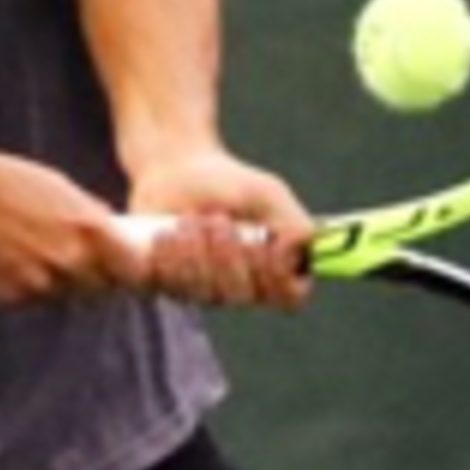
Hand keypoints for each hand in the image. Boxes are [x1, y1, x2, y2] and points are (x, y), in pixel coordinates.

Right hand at [0, 151, 145, 306]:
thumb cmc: (4, 183)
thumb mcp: (57, 186)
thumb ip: (90, 215)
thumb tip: (113, 233)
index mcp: (88, 230)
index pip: (135, 270)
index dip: (133, 268)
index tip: (129, 265)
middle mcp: (69, 264)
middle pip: (102, 288)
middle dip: (97, 275)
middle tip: (78, 257)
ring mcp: (40, 286)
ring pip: (67, 295)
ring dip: (61, 281)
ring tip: (35, 251)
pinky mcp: (12, 300)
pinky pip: (34, 300)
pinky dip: (30, 286)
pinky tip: (12, 260)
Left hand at [118, 148, 313, 309]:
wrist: (178, 172)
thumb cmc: (230, 184)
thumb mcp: (269, 195)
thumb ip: (294, 223)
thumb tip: (302, 250)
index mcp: (276, 268)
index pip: (290, 296)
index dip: (278, 277)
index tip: (264, 245)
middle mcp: (243, 287)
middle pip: (241, 295)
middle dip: (227, 254)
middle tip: (218, 218)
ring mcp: (206, 291)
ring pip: (205, 292)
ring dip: (196, 251)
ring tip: (188, 219)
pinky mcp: (171, 286)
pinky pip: (172, 286)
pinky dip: (169, 256)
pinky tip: (167, 232)